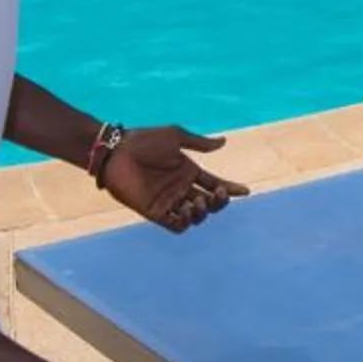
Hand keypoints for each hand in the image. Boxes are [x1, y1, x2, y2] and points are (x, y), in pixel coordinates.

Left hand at [100, 126, 249, 232]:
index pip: (215, 184)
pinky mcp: (155, 212)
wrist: (117, 151)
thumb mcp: (175, 136)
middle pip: (209, 203)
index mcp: (188, 171)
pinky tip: (185, 209)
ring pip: (196, 216)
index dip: (230, 189)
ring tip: (198, 201)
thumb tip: (224, 142)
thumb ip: (200, 143)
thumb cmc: (144, 140)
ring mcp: (169, 201)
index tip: (245, 191)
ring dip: (203, 212)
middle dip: (219, 202)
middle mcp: (181, 188)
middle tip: (217, 194)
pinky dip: (185, 222)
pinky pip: (176, 225)